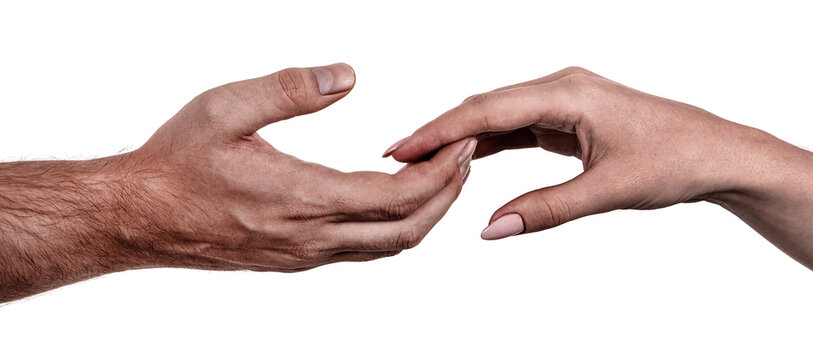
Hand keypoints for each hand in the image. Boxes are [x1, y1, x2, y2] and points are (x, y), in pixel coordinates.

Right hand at [120, 63, 474, 271]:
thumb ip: (290, 89)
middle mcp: (311, 237)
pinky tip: (392, 199)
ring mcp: (305, 255)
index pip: (397, 196)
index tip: (462, 144)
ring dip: (424, 215)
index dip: (440, 173)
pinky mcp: (295, 260)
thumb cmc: (178, 161)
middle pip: (406, 230)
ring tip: (440, 178)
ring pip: (387, 247)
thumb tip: (346, 76)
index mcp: (302, 197)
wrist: (140, 217)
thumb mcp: (226, 107)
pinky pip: (362, 251)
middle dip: (446, 196)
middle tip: (464, 160)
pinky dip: (393, 227)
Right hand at [384, 67, 812, 267]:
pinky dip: (486, 143)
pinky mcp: (564, 117)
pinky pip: (514, 126)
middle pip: (484, 106)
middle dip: (439, 131)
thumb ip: (546, 210)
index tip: (402, 147)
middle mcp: (560, 87)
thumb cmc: (674, 159)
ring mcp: (561, 100)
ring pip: (496, 116)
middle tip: (396, 157)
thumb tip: (491, 228)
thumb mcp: (608, 189)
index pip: (488, 110)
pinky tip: (463, 159)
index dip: (440, 129)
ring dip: (460, 138)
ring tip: (420, 160)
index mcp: (568, 92)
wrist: (714, 153)